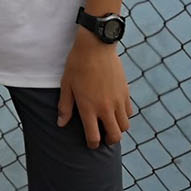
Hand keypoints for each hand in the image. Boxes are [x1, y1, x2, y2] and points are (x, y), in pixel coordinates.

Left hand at [57, 28, 132, 148]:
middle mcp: (106, 108)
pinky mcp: (126, 92)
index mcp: (89, 108)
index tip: (91, 144)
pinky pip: (130, 112)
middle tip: (103, 137)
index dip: (92, 144)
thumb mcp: (66, 85)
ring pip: (125, 126)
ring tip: (110, 125)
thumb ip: (65, 107)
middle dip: (108, 141)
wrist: (96, 46)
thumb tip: (61, 124)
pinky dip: (124, 116)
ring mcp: (118, 100)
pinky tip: (116, 111)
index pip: (94, 137)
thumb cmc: (77, 64)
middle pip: (114, 136)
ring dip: (118, 129)